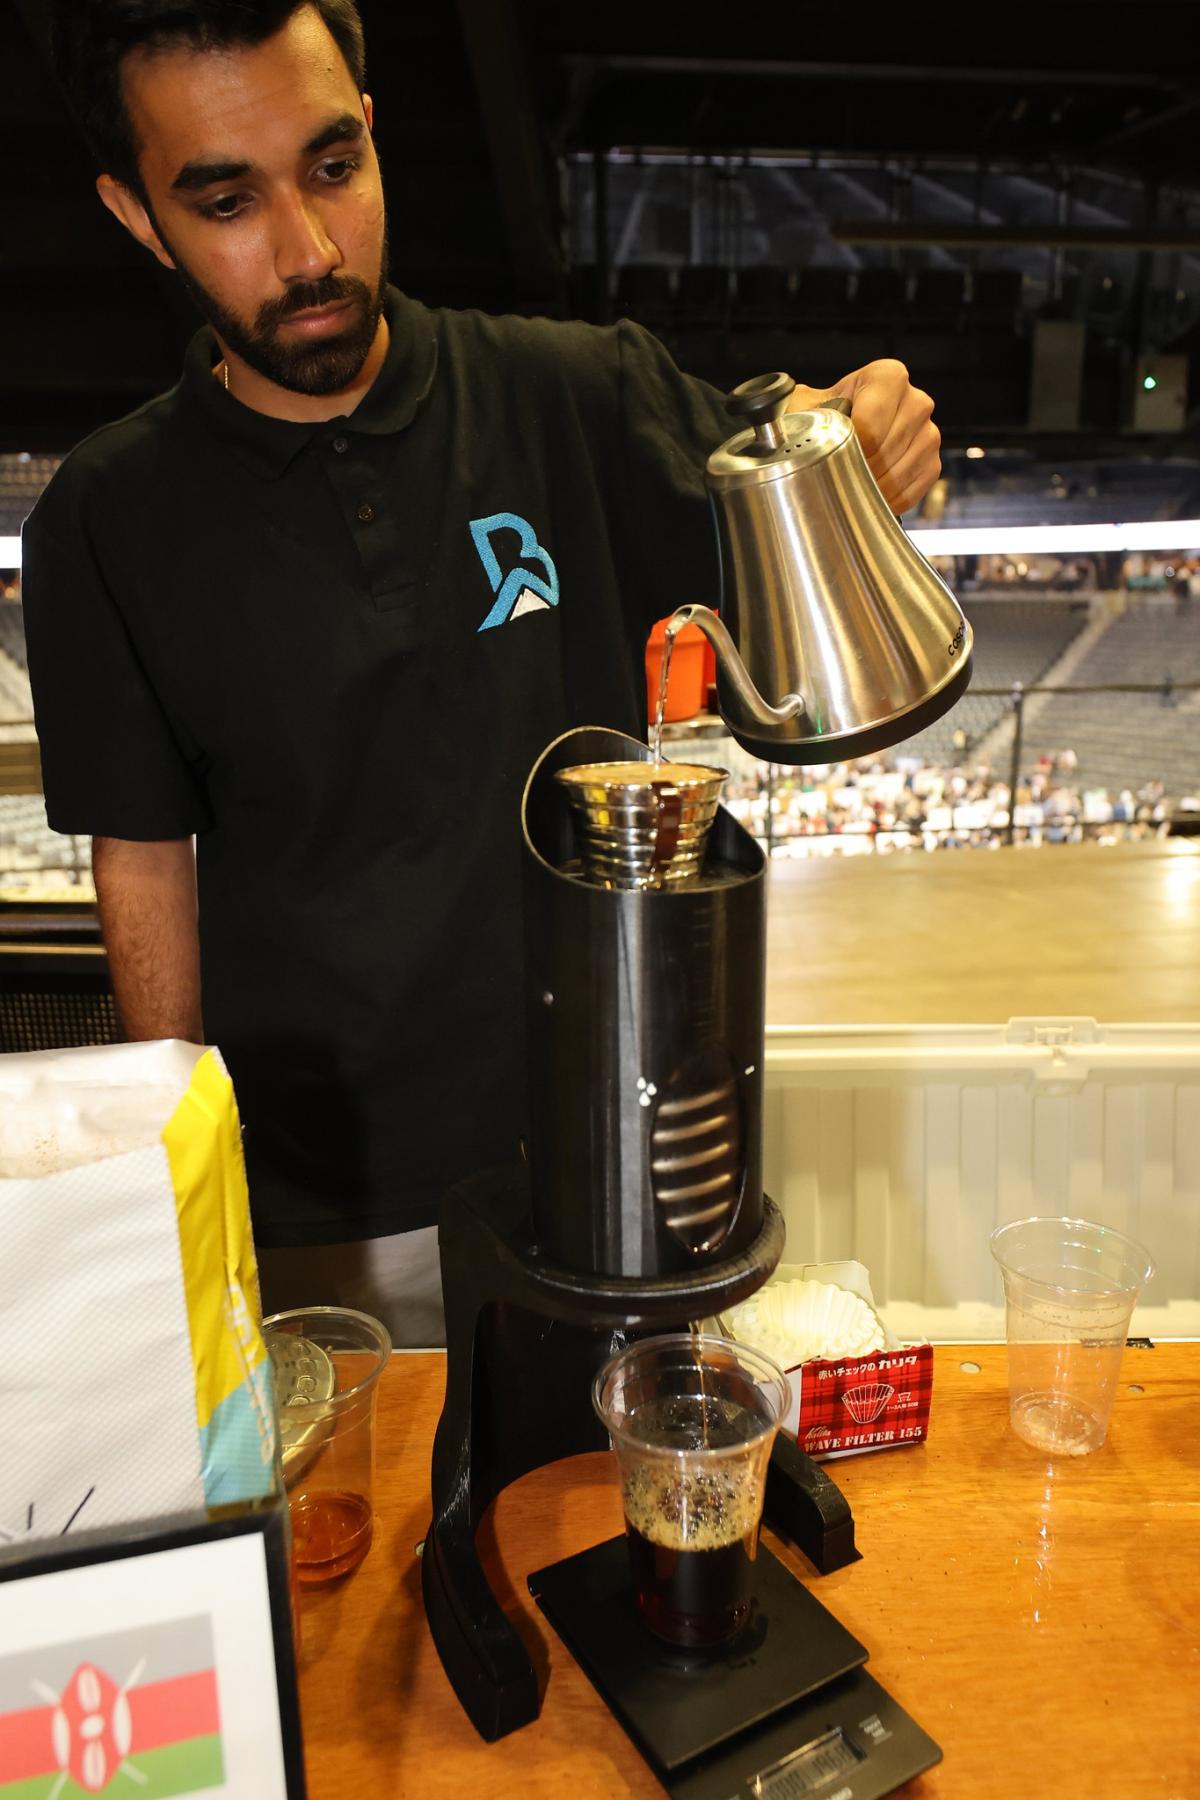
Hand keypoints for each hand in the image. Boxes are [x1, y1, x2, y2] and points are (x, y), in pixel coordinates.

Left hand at [786, 359, 940, 515]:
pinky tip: (870, 496)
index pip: (873, 420)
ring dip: (874, 487)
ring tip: (851, 489)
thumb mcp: (805, 407)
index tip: (834, 456)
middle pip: (890, 447)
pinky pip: (915, 486)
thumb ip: (802, 415)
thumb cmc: (822, 416)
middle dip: (861, 469)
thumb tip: (795, 435)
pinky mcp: (932, 461)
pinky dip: (891, 498)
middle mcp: (914, 400)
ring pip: (904, 468)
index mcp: (887, 377)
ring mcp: (927, 431)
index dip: (852, 446)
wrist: (835, 431)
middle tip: (839, 478)